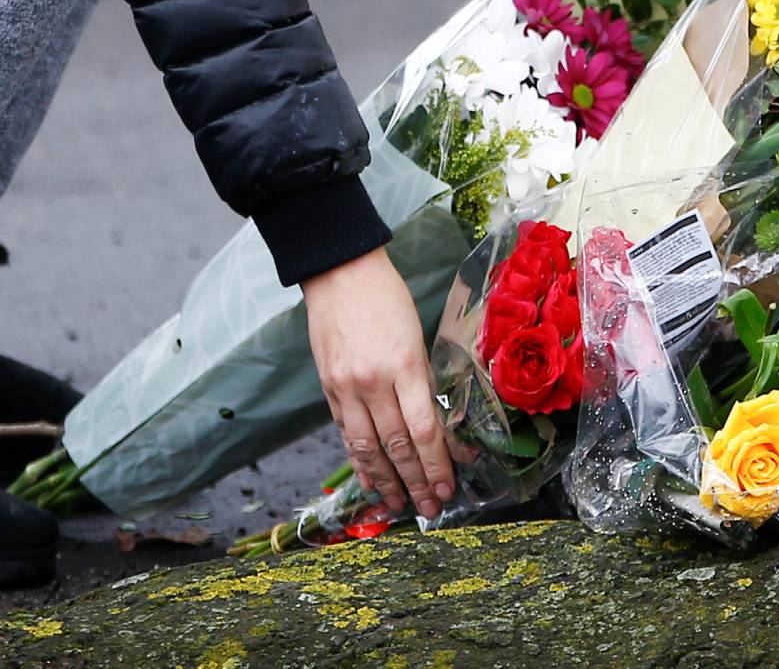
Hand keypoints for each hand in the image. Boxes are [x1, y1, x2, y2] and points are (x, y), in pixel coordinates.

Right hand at [302, 247, 454, 520]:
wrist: (338, 271)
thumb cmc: (386, 297)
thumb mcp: (416, 335)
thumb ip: (424, 382)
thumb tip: (441, 427)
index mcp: (403, 364)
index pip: (424, 429)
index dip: (437, 464)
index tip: (449, 487)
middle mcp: (373, 381)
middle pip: (398, 445)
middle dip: (417, 482)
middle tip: (431, 507)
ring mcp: (347, 387)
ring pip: (369, 447)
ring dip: (388, 481)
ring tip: (402, 505)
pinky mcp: (328, 387)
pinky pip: (346, 433)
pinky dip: (360, 460)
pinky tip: (371, 480)